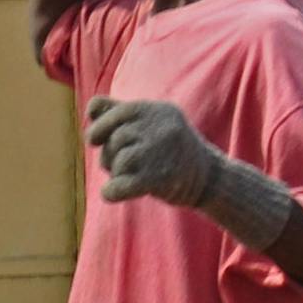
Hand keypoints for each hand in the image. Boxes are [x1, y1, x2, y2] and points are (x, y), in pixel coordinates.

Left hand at [84, 96, 218, 206]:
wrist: (211, 179)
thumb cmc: (174, 150)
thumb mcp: (155, 122)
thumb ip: (122, 113)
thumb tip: (91, 111)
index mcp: (157, 110)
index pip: (113, 111)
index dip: (98, 125)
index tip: (94, 140)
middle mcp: (160, 127)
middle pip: (115, 138)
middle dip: (109, 154)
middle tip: (119, 166)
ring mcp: (160, 152)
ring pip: (118, 160)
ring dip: (115, 172)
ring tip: (126, 177)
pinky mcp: (159, 179)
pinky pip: (121, 185)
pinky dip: (111, 191)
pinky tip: (110, 193)